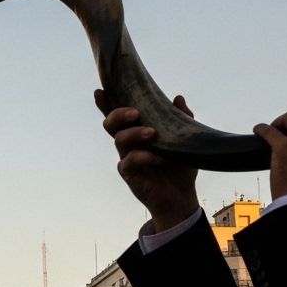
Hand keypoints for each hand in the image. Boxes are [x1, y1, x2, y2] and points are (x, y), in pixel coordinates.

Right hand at [96, 89, 198, 230]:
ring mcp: (126, 157)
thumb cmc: (180, 165)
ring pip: (119, 139)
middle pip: (111, 124)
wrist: (182, 195)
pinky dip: (144, 157)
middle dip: (118, 114)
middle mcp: (128, 142)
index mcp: (137, 131)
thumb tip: (177, 98)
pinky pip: (129, 161)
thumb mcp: (185, 139)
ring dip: (134, 133)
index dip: (106, 103)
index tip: (101, 91)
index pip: (118, 114)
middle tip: (134, 113)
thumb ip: (181, 118)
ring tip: (152, 134)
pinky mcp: (129, 174)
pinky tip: (159, 158)